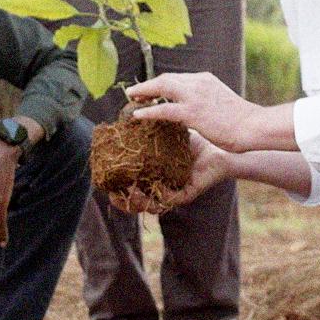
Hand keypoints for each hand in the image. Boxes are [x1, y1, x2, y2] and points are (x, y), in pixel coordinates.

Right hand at [112, 131, 228, 214]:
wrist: (217, 141)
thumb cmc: (191, 139)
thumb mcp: (164, 133)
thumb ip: (146, 128)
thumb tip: (128, 112)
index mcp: (151, 176)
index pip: (127, 186)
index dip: (113, 187)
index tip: (103, 179)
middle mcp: (160, 187)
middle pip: (134, 203)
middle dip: (121, 200)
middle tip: (113, 193)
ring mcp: (173, 192)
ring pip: (150, 206)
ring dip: (138, 202)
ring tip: (132, 191)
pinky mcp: (187, 194)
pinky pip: (169, 200)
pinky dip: (159, 197)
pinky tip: (153, 189)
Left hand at [125, 72, 256, 151]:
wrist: (253, 125)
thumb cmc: (240, 120)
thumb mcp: (219, 102)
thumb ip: (205, 101)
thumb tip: (195, 111)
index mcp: (204, 79)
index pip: (176, 78)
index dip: (160, 83)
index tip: (149, 90)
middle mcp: (198, 82)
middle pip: (165, 78)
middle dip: (147, 84)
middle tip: (133, 92)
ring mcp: (194, 96)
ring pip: (161, 87)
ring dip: (143, 92)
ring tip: (131, 98)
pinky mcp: (192, 112)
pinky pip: (163, 108)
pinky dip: (148, 110)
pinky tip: (137, 115)